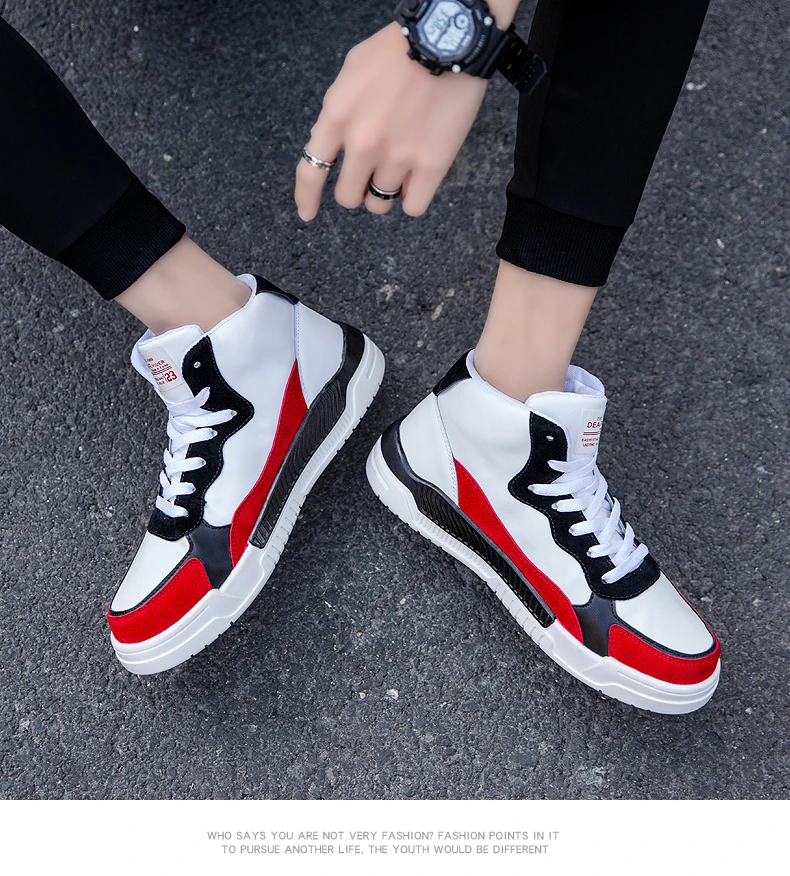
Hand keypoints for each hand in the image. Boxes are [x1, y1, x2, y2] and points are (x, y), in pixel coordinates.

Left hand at [295, 22, 487, 219]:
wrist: (447, 39)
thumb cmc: (399, 49)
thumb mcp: (351, 71)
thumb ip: (337, 112)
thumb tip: (329, 146)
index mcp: (338, 117)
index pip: (310, 172)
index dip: (306, 198)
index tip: (307, 213)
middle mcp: (363, 143)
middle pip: (347, 197)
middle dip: (356, 189)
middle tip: (369, 175)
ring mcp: (398, 156)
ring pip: (379, 204)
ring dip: (384, 193)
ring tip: (397, 170)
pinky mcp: (432, 165)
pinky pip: (413, 207)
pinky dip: (412, 198)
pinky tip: (416, 179)